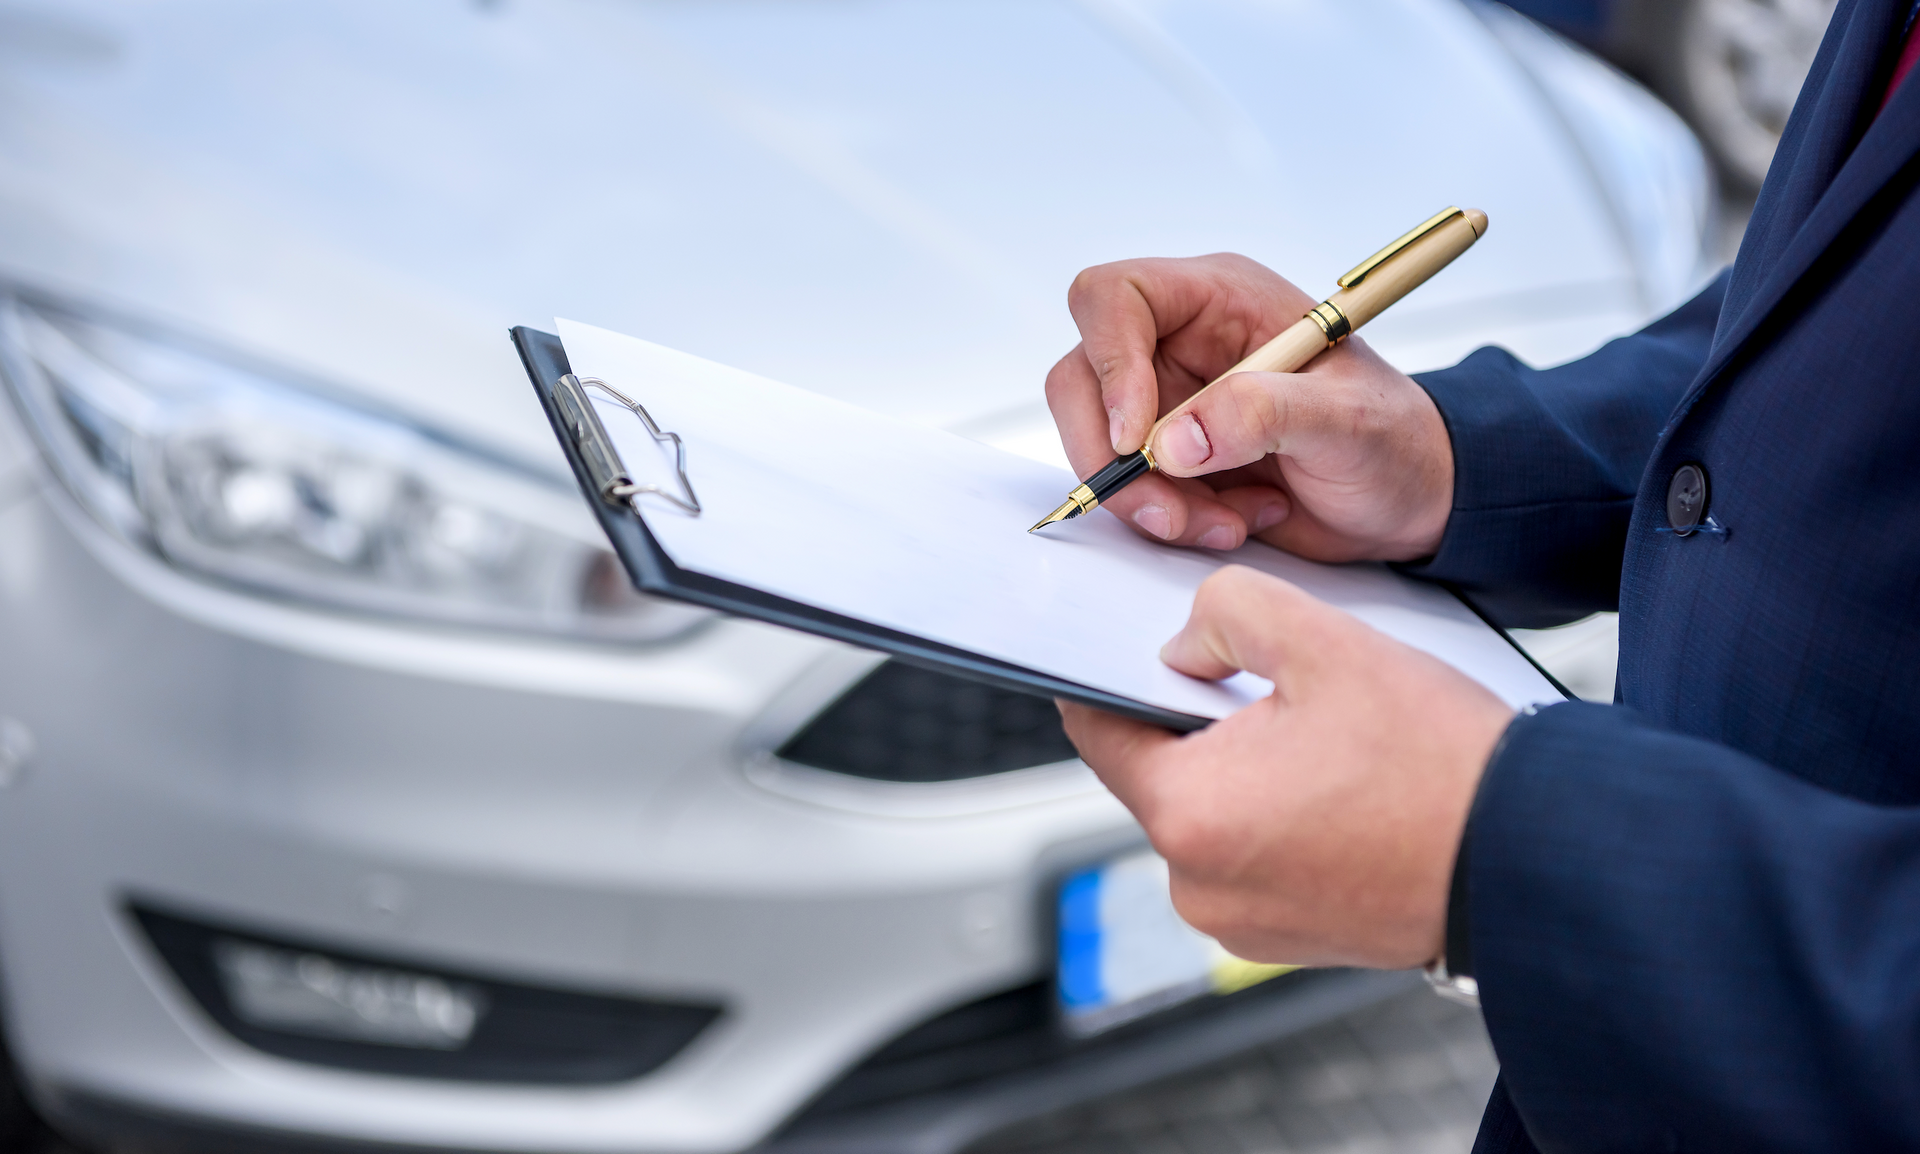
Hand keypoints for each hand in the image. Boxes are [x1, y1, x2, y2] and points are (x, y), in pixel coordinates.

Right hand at [1044, 254, 1452, 560]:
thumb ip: (1263, 415)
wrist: (1409, 497)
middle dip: (1112, 456)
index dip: (1108, 362)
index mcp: (1219, 299)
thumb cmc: (1392, 439)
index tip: (1135, 437)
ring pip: (1097, 444)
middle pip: (1082, 378)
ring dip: (1150, 501)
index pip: (1115, 298)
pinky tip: (1238, 520)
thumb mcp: (1346, 420)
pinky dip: (1171, 520)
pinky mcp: (1168, 456)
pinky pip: (1129, 489)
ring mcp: (1167, 400)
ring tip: (1228, 522)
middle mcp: (1178, 341)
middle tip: (1168, 510)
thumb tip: (1173, 441)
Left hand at [1058, 566, 1513, 968]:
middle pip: (1159, 774)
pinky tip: (1339, 790)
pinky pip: (1252, 857)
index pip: (1098, 732)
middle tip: (1274, 689)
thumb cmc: (1441, 766)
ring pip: (1211, 815)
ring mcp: (1240, 923)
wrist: (1534, 862)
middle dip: (1199, 723)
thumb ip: (1227, 612)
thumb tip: (1184, 645)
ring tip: (1323, 744)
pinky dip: (1278, 818)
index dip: (1104, 679)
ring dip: (1244, 771)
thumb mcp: (1325, 642)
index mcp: (1188, 815)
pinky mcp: (1285, 939)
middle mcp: (1198, 886)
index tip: (1117, 651)